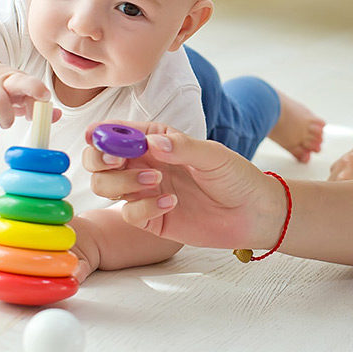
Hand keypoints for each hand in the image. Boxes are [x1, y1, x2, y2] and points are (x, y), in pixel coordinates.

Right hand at [0, 64, 59, 134]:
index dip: (38, 88)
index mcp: (18, 79)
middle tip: (29, 114)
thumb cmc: (4, 89)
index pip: (30, 81)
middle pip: (15, 84)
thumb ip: (39, 105)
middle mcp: (3, 82)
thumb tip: (57, 115)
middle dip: (26, 97)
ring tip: (7, 123)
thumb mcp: (22, 92)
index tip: (46, 97)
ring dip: (6, 119)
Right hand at [82, 121, 285, 249]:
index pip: (116, 133)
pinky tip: (172, 203)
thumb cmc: (235, 176)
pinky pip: (129, 213)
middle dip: (99, 160)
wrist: (253, 213)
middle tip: (117, 162)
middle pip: (99, 161)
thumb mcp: (213, 155)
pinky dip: (144, 208)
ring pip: (105, 186)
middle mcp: (144, 164)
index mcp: (156, 139)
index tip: (99, 138)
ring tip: (156, 182)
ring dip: (122, 183)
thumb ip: (181, 147)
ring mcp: (144, 192)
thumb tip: (151, 142)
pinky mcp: (150, 218)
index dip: (101, 134)